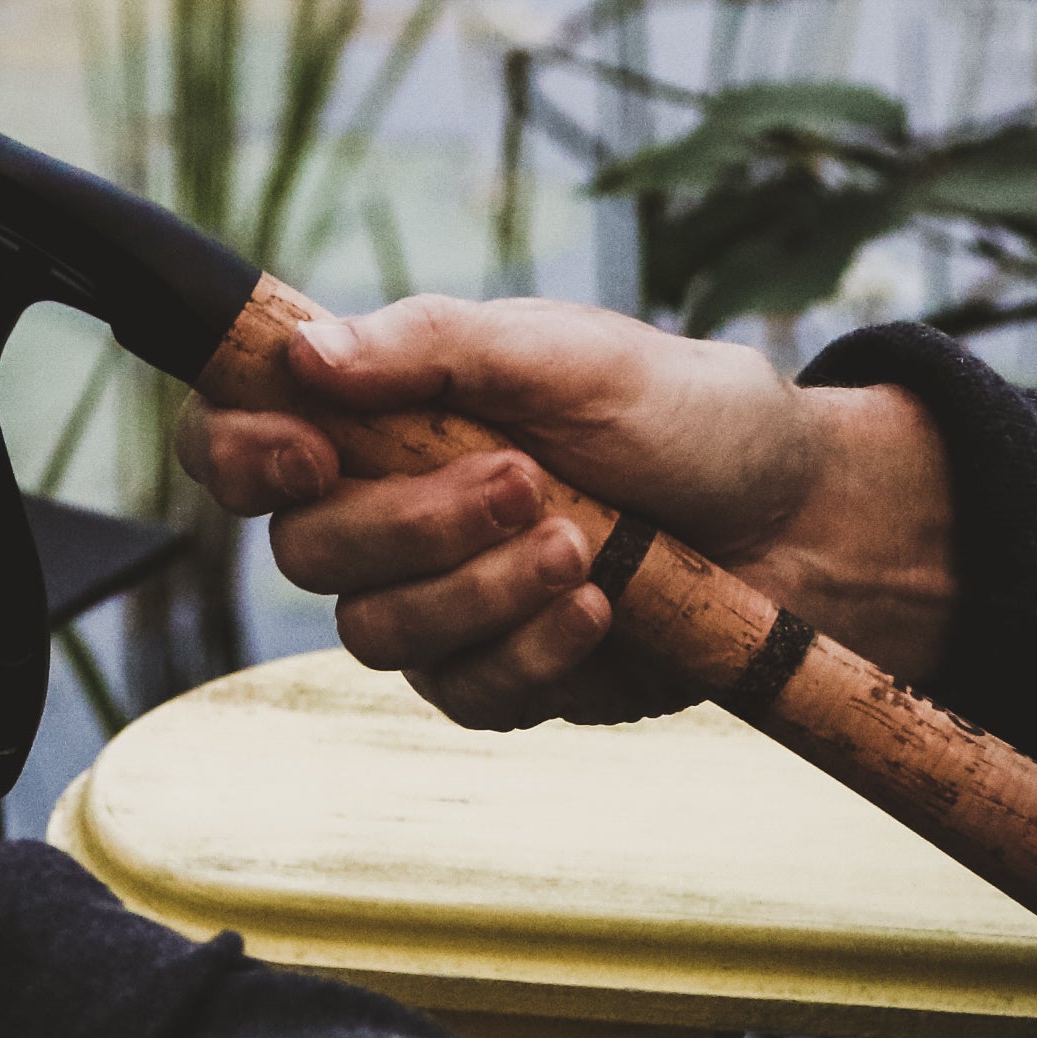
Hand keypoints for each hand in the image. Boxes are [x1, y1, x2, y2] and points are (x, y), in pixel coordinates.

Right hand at [177, 295, 953, 729]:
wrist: (801, 522)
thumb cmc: (682, 416)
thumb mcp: (565, 352)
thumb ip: (430, 346)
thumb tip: (304, 353)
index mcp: (375, 414)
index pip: (235, 437)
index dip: (236, 451)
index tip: (307, 452)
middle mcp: (381, 509)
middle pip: (302, 549)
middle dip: (413, 522)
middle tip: (530, 482)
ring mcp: (431, 601)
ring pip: (372, 631)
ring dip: (481, 587)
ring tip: (585, 543)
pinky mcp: (492, 676)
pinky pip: (459, 691)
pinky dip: (534, 646)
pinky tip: (603, 604)